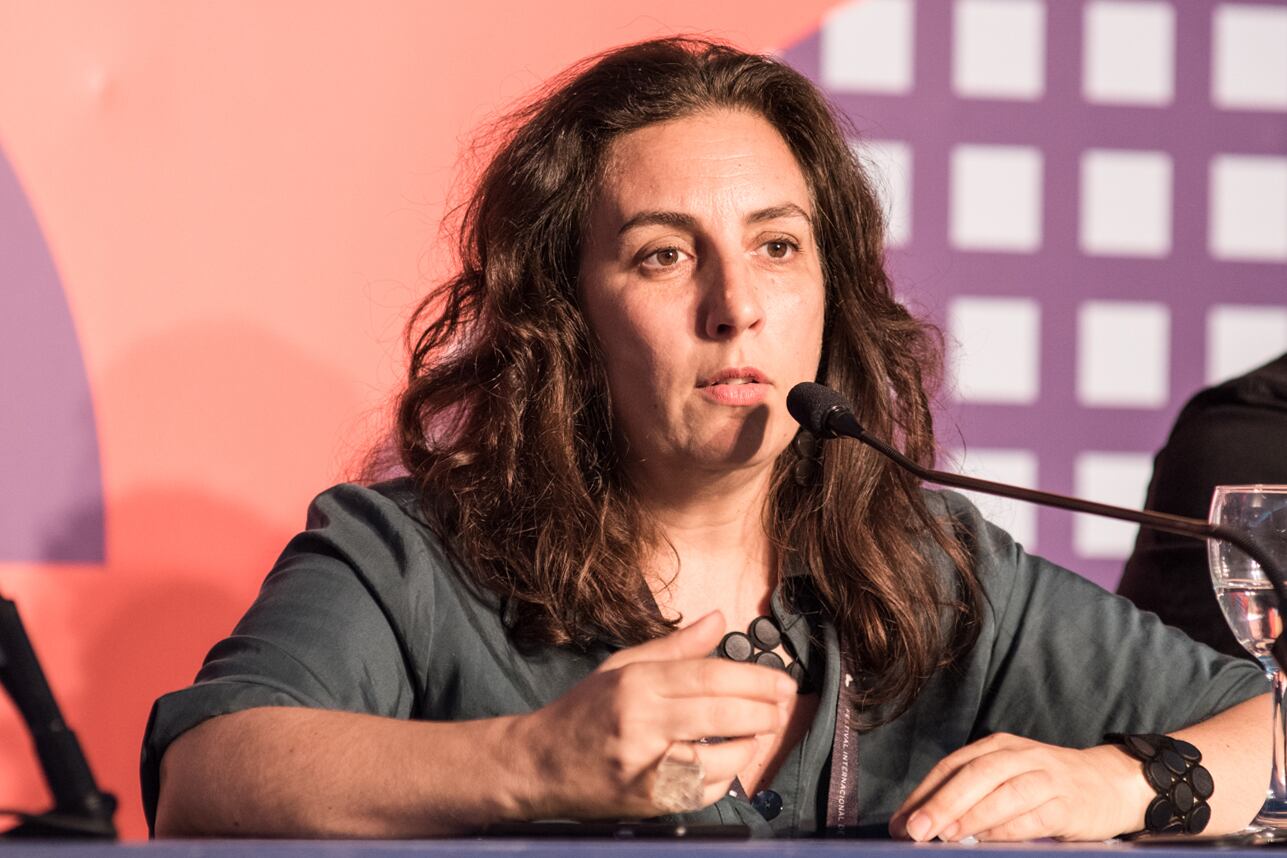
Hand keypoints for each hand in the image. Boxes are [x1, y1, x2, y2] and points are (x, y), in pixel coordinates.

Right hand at [506, 610, 796, 820]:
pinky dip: (725, 778)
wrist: (539, 765)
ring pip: (718, 759)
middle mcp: (641, 724)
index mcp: (636, 684)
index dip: (753, 678)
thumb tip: (720, 619)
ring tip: (760, 732)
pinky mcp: (648, 801)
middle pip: (719, 715)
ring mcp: (645, 767)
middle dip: (762, 710)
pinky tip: (730, 761)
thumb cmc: (584, 711)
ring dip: (750, 747)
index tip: (781, 680)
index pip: (708, 676)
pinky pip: (703, 792)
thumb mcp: (622, 666)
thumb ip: (676, 646)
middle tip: (782, 705)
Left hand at [889, 733, 1151, 841]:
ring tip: (945, 836)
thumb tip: (922, 824)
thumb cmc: (1047, 785)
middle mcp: (1018, 755)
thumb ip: (971, 795)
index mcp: (997, 746)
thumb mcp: (1008, 778)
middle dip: (940, 803)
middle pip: (973, 774)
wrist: (1112, 782)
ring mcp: (1045, 776)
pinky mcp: (1068, 802)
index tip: (901, 822)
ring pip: (1002, 791)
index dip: (924, 793)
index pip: (952, 765)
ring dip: (970, 816)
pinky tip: (987, 842)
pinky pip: (1034, 815)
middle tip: (915, 830)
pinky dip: (1007, 828)